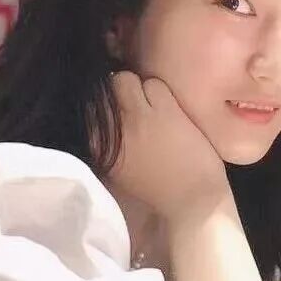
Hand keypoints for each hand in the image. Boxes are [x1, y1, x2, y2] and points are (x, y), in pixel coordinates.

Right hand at [104, 72, 229, 221]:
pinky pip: (155, 84)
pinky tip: (172, 112)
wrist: (192, 201)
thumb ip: (107, 140)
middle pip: (105, 88)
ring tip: (156, 109)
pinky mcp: (165, 112)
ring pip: (126, 80)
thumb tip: (102, 108)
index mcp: (97, 146)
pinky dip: (164, 93)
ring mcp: (137, 118)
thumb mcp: (118, 167)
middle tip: (138, 106)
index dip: (104, 102)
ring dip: (141, 89)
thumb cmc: (157, 187)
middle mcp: (111, 129)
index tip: (117, 109)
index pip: (88, 106)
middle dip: (120, 91)